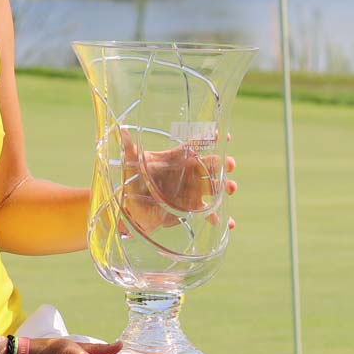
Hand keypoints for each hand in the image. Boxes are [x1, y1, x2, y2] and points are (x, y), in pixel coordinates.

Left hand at [120, 130, 237, 233]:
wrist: (132, 211)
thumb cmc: (132, 184)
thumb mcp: (131, 166)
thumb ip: (130, 149)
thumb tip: (122, 129)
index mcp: (177, 159)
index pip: (197, 145)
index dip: (210, 139)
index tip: (223, 135)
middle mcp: (189, 173)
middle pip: (212, 165)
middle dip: (224, 163)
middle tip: (229, 163)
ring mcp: (193, 191)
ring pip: (215, 187)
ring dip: (226, 187)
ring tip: (231, 188)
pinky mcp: (192, 209)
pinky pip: (210, 213)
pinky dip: (220, 218)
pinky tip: (228, 223)